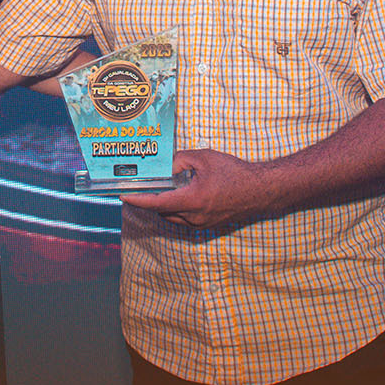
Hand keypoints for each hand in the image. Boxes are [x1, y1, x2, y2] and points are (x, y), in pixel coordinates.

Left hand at [120, 149, 273, 228]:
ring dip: (165, 204)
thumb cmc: (234, 172)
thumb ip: (180, 161)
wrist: (261, 190)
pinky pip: (185, 219)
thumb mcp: (204, 158)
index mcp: (192, 200)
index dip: (138, 199)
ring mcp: (202, 224)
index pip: (157, 203)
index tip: (123, 195)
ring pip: (173, 217)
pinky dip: (178, 208)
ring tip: (165, 187)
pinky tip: (182, 193)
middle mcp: (195, 217)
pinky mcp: (209, 225)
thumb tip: (166, 168)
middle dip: (152, 199)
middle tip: (146, 185)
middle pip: (162, 211)